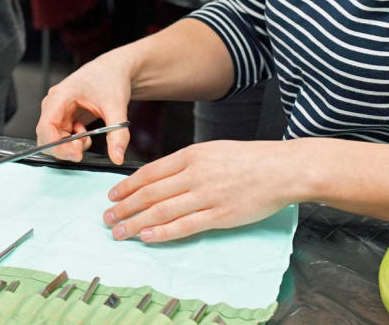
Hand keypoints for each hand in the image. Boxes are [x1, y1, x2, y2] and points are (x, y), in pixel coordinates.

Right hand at [35, 51, 134, 164]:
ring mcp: (58, 112)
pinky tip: (87, 134)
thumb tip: (117, 157)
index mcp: (59, 96)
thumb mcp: (117, 106)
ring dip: (70, 146)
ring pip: (54, 140)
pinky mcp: (65, 118)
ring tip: (88, 138)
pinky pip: (63, 137)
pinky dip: (74, 143)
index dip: (56, 145)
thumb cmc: (110, 78)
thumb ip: (117, 133)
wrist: (115, 69)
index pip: (46, 126)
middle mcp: (54, 104)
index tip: (75, 155)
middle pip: (47, 136)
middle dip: (64, 148)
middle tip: (83, 151)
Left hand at [103, 139, 294, 242]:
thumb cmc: (248, 159)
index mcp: (191, 155)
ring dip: (137, 222)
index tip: (112, 195)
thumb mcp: (211, 150)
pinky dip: (164, 232)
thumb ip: (186, 163)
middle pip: (150, 193)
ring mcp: (207, 195)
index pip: (149, 172)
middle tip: (108, 217)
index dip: (127, 186)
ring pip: (162, 210)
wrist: (281, 168)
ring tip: (120, 231)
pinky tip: (148, 237)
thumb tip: (158, 178)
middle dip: (125, 206)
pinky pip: (186, 225)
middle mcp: (195, 174)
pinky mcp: (220, 215)